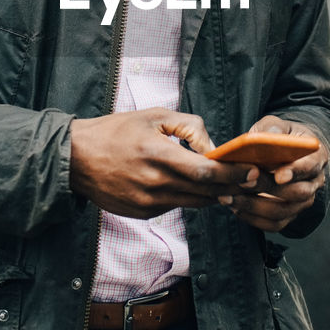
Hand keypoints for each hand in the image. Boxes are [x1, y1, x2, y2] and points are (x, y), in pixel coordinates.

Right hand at [70, 107, 258, 219]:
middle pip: (206, 192)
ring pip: (194, 202)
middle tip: (253, 181)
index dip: (234, 174)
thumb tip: (213, 148)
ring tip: (229, 184)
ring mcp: (148, 202)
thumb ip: (189, 127)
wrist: (76, 158)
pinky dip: (187, 197)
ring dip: (213, 195)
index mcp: (158, 154)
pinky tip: (190, 186)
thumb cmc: (116, 131)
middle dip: (233, 186)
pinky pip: (175, 206)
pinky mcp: (142, 213)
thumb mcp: (154, 116)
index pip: (206, 172)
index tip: (252, 171)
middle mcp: (154, 183)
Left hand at [218, 116, 327, 232]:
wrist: (289, 154)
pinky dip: (254, 219)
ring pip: (283, 212)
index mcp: (316, 157)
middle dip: (268, 190)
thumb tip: (264, 136)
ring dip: (255, 207)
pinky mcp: (289, 215)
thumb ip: (272, 128)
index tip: (278, 175)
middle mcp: (314, 182)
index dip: (295, 172)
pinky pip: (274, 224)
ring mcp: (303, 202)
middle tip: (242, 184)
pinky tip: (235, 208)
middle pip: (298, 193)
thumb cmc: (282, 137)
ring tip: (230, 197)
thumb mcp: (278, 125)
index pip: (310, 166)